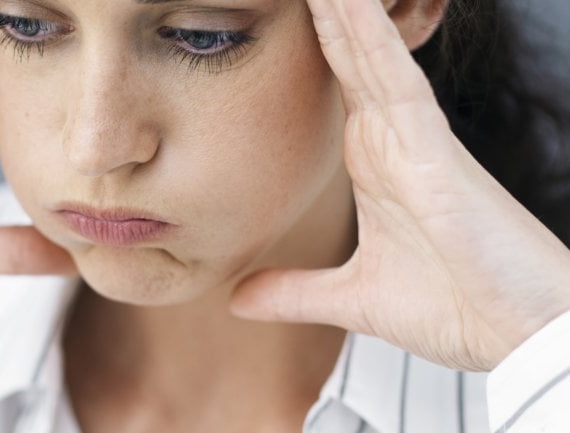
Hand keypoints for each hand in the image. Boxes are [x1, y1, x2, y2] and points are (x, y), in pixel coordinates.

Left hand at [230, 0, 569, 370]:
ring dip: (341, 10)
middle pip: (347, 55)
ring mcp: (415, 138)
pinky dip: (371, 40)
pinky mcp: (435, 152)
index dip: (308, 42)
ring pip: (369, 54)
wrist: (515, 338)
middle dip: (322, 12)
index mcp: (372, 161)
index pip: (331, 85)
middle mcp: (392, 138)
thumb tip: (238, 299)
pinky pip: (397, 81)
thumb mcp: (352, 299)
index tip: (271, 12)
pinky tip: (346, 5)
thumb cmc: (454, 308)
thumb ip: (293, 291)